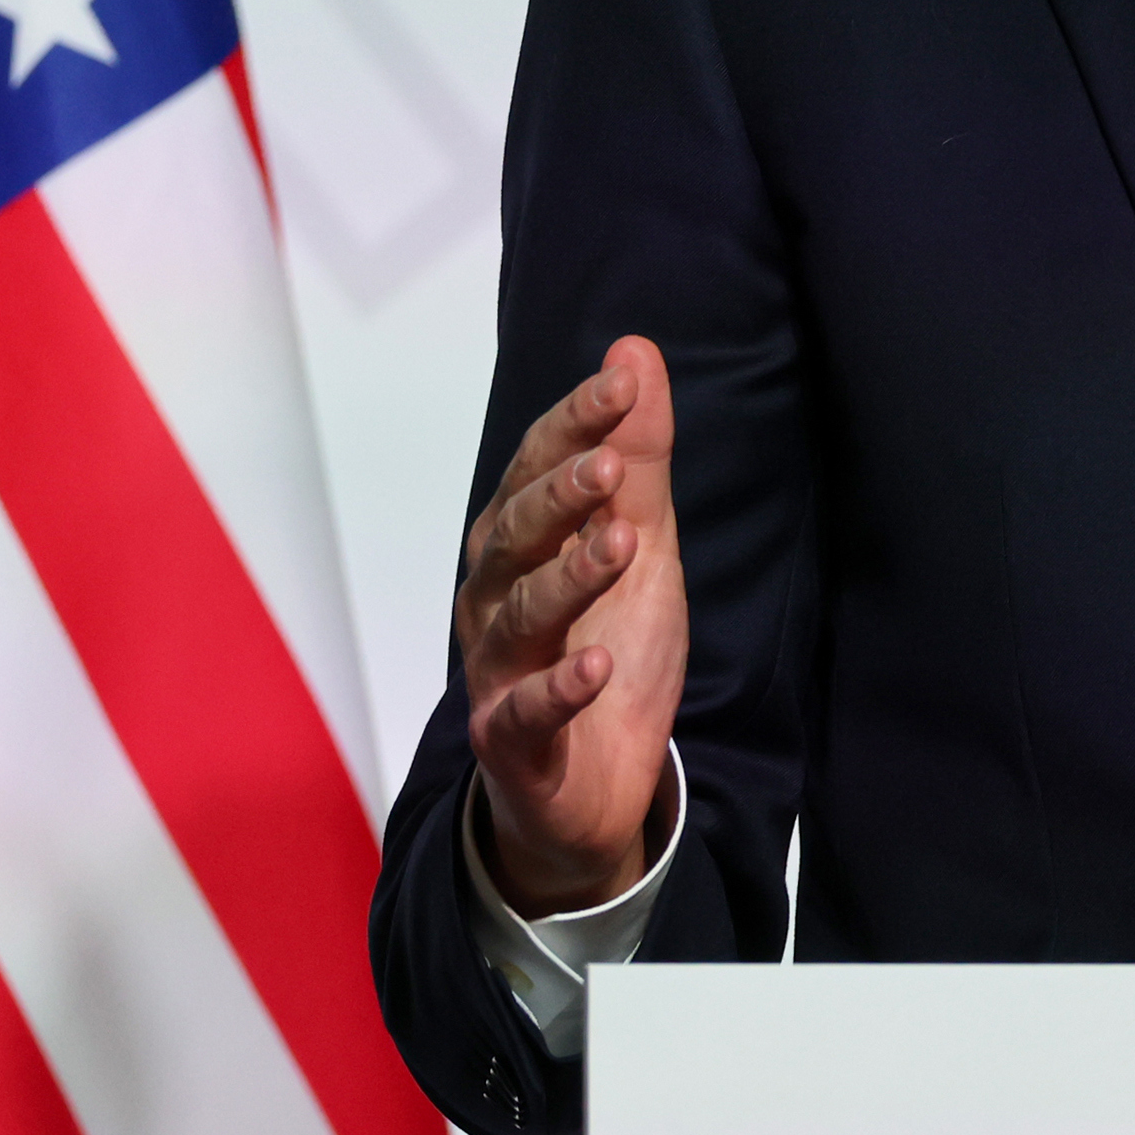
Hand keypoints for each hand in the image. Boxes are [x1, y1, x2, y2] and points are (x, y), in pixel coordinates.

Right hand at [454, 337, 685, 915]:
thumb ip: (638, 455)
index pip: (538, 465)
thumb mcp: (640, 544)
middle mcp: (494, 596)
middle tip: (611, 464)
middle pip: (515, 534)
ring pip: (520, 616)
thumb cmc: (605, 647)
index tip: (623, 381)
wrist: (595, 784)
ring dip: (567, 579)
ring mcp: (498, 670)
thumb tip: (634, 350)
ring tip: (619, 547)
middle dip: (559, 495)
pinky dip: (559, 690)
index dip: (576, 422)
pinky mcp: (512, 740)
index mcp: (518, 541)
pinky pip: (528, 712)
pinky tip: (596, 668)